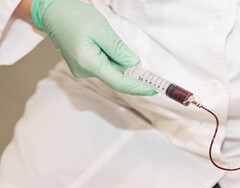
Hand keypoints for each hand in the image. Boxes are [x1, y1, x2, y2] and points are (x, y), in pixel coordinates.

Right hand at [31, 0, 155, 95]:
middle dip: (131, 72)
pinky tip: (104, 45)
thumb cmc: (73, 16)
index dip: (138, 87)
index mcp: (88, 62)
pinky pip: (104, 66)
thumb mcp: (101, 29)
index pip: (119, 82)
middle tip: (143, 66)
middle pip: (116, 77)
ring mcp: (82, 70)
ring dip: (119, 62)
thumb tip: (134, 65)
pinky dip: (112, 60)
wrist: (53, 12)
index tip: (153, 89)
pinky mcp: (83, 66)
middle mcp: (84, 71)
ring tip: (107, 40)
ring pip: (111, 71)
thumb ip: (119, 50)